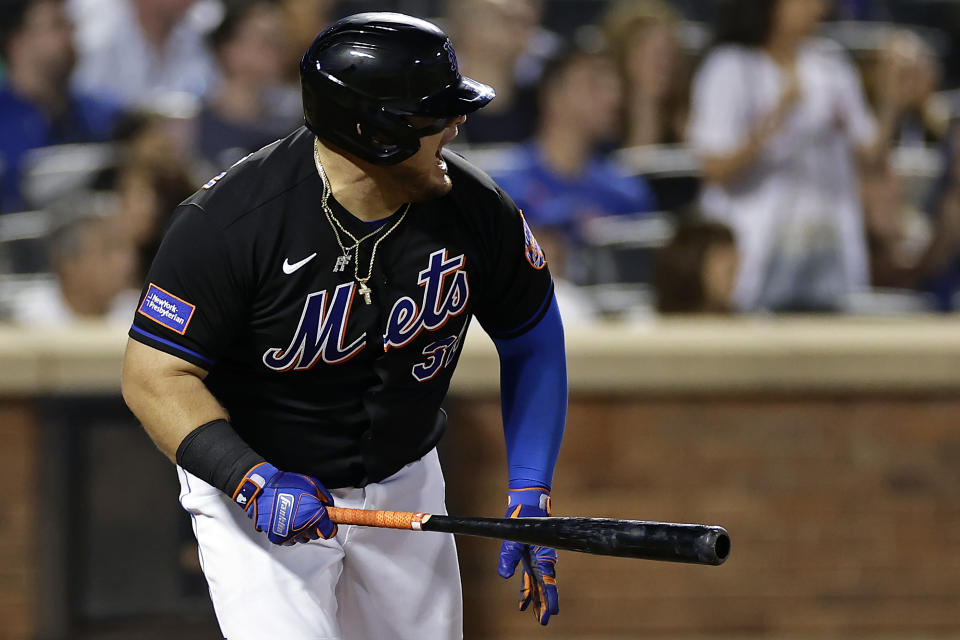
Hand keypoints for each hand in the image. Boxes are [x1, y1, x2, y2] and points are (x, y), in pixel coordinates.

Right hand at [233, 462, 336, 544]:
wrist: (263, 490)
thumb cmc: (286, 485)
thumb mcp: (312, 484)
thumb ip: (324, 496)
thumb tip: (328, 504)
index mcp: (315, 515)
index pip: (329, 531)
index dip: (329, 526)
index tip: (328, 523)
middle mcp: (303, 527)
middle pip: (315, 535)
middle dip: (314, 525)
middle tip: (308, 514)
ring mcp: (290, 534)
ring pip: (302, 539)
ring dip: (302, 530)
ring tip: (295, 516)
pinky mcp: (278, 537)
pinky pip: (289, 540)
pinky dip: (289, 533)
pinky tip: (287, 521)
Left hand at [497, 487, 558, 624]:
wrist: (528, 503)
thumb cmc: (524, 518)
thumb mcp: (513, 538)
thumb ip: (508, 556)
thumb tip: (504, 574)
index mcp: (543, 555)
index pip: (547, 581)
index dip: (548, 598)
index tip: (550, 612)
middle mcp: (542, 558)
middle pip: (544, 585)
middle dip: (544, 602)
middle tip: (543, 619)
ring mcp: (537, 557)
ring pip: (538, 582)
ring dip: (536, 596)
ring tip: (535, 612)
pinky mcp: (531, 555)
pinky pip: (531, 575)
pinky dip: (528, 587)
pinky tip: (525, 597)